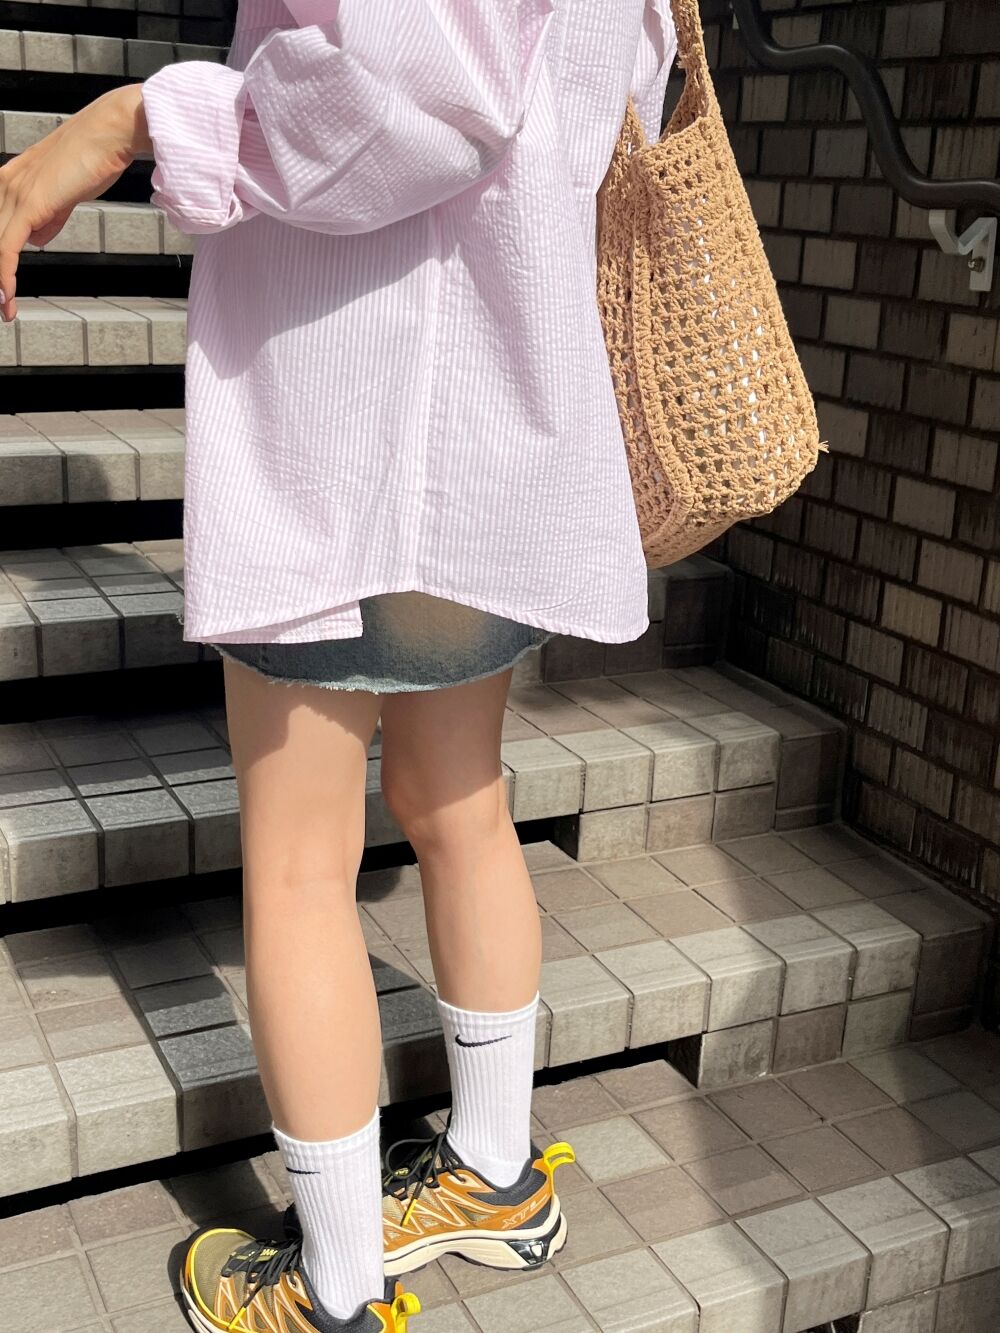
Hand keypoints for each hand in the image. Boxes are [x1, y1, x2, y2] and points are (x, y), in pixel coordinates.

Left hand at [0, 83, 151, 321]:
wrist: (112, 132)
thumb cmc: (97, 155)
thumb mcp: (67, 192)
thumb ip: (49, 216)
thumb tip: (36, 240)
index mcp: (11, 179)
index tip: (2, 287)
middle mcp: (5, 184)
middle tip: (2, 306)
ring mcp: (14, 193)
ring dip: (0, 284)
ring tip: (4, 312)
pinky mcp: (29, 204)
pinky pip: (7, 249)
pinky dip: (5, 277)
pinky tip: (6, 299)